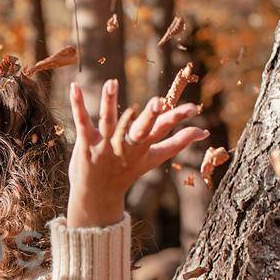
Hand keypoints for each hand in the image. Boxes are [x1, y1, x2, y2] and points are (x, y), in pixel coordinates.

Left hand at [66, 79, 209, 224]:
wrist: (97, 196)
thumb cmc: (126, 172)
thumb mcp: (154, 158)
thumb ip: (177, 143)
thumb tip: (203, 133)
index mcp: (144, 147)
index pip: (164, 130)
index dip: (178, 119)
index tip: (193, 108)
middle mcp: (126, 145)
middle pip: (140, 129)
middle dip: (149, 117)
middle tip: (158, 102)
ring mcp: (105, 145)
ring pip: (108, 121)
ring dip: (109, 102)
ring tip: (112, 82)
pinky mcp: (86, 143)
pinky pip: (82, 121)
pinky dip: (78, 104)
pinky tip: (75, 87)